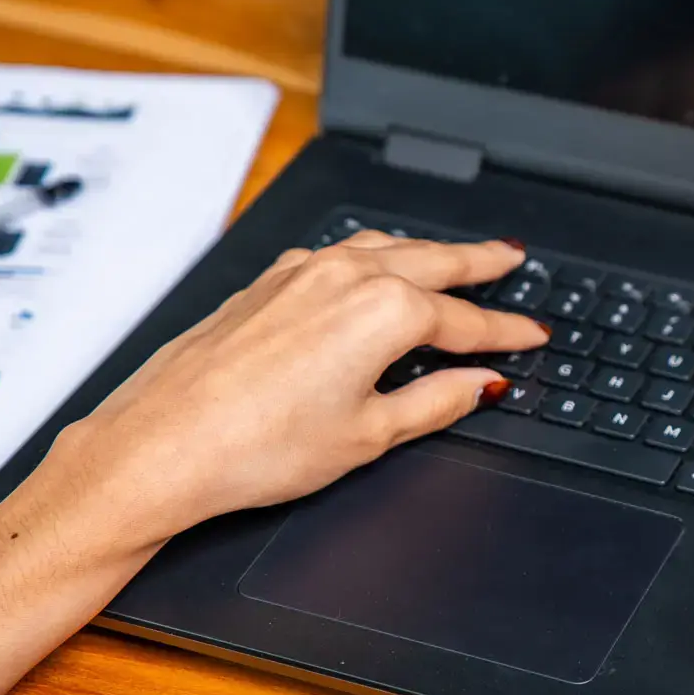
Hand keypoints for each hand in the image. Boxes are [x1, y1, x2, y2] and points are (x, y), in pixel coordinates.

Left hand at [43, 230, 547, 544]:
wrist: (160, 446)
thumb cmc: (255, 447)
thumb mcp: (370, 436)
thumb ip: (436, 402)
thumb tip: (477, 385)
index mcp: (385, 311)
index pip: (467, 322)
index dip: (508, 333)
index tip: (534, 335)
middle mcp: (345, 276)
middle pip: (434, 261)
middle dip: (479, 262)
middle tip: (512, 258)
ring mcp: (301, 272)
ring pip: (384, 247)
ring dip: (427, 250)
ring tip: (454, 257)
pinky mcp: (266, 283)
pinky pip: (339, 253)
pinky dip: (375, 255)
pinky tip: (374, 269)